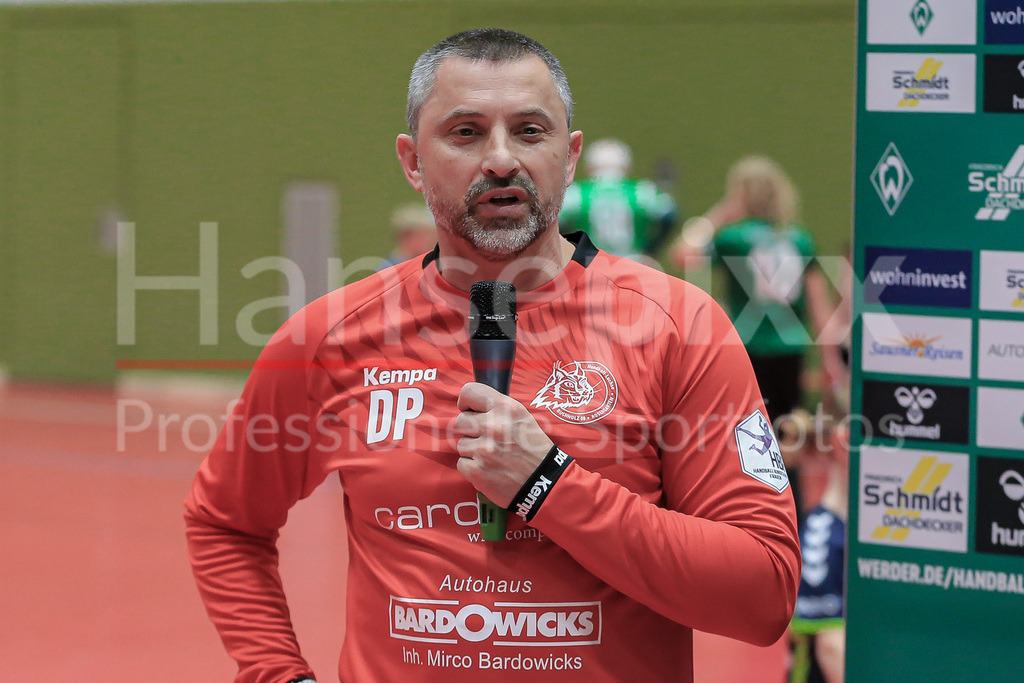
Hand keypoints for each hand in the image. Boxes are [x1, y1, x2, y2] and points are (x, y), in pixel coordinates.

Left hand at [454, 382, 552, 506]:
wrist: (544, 481)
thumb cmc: (533, 449)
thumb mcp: (523, 418)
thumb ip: (497, 408)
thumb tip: (472, 406)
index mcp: (506, 408)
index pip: (469, 392)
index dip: (466, 402)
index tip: (470, 411)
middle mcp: (493, 426)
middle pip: (461, 421)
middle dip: (470, 430)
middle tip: (486, 439)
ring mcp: (483, 449)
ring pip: (461, 444)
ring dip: (473, 451)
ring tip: (493, 456)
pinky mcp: (477, 471)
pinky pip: (462, 463)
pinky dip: (472, 468)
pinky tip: (489, 469)